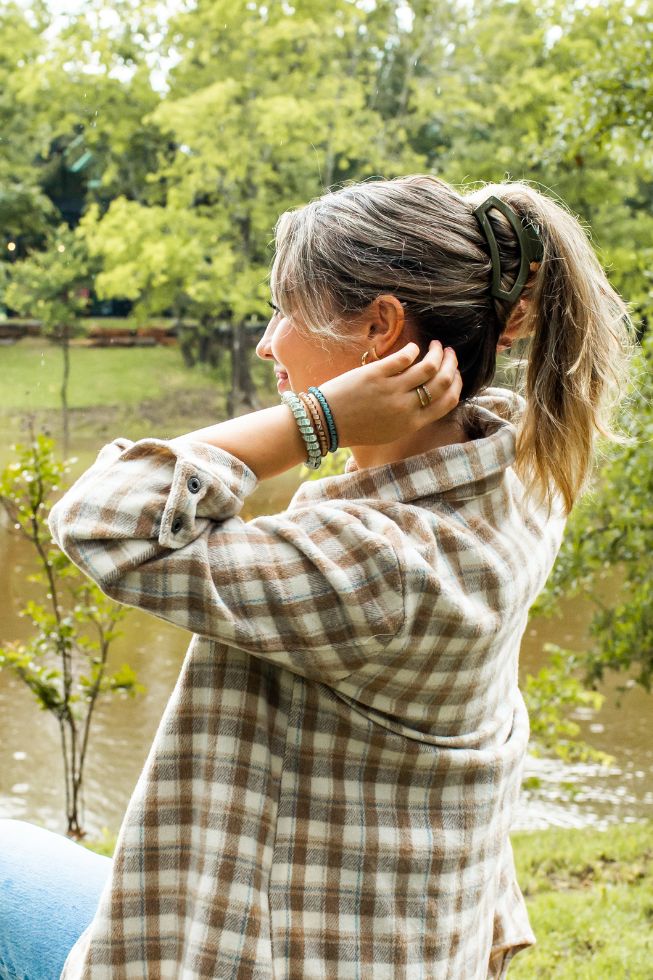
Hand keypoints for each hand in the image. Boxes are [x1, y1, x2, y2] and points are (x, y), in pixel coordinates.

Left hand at [319, 340, 461, 446]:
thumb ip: (410, 417)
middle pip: (443, 382)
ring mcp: (392, 390)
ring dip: (437, 353)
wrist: (325, 422)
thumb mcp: (389, 431)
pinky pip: (404, 358)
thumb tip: (426, 398)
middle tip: (449, 354)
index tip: (455, 373)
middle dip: (451, 364)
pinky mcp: (376, 374)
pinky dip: (413, 350)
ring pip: (428, 366)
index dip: (457, 384)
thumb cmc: (356, 428)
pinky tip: (413, 347)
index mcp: (412, 423)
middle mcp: (406, 407)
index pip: (447, 402)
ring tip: (436, 346)